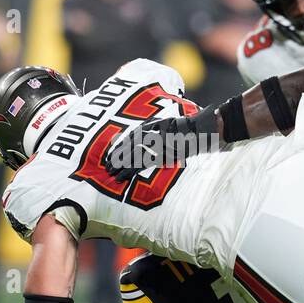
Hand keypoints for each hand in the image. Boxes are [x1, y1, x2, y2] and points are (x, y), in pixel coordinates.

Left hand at [101, 110, 218, 182]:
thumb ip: (152, 128)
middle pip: (126, 148)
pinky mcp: (156, 156)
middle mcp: (146, 134)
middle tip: (108, 167)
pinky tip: (120, 178)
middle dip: (116, 158)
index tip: (112, 155)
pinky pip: (138, 165)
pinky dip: (127, 172)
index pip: (129, 138)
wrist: (195, 132)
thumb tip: (140, 136)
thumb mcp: (165, 124)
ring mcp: (151, 145)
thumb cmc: (183, 129)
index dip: (119, 147)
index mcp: (148, 127)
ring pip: (129, 157)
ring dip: (119, 166)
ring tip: (112, 173)